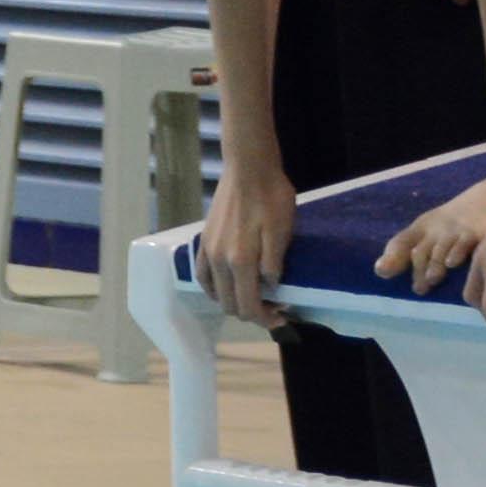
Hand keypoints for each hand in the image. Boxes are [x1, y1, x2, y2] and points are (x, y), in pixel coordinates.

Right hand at [197, 163, 295, 329]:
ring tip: (255, 295)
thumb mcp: (283, 231)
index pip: (248, 306)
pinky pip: (202, 275)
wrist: (248, 168)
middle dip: (252, 313)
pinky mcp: (203, 240)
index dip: (266, 319)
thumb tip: (270, 288)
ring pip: (215, 294)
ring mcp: (208, 250)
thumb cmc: (272, 197)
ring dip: (234, 301)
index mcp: (240, 261)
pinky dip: (214, 288)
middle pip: (230, 305)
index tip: (283, 315)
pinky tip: (227, 285)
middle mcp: (219, 260)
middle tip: (275, 306)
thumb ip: (274, 264)